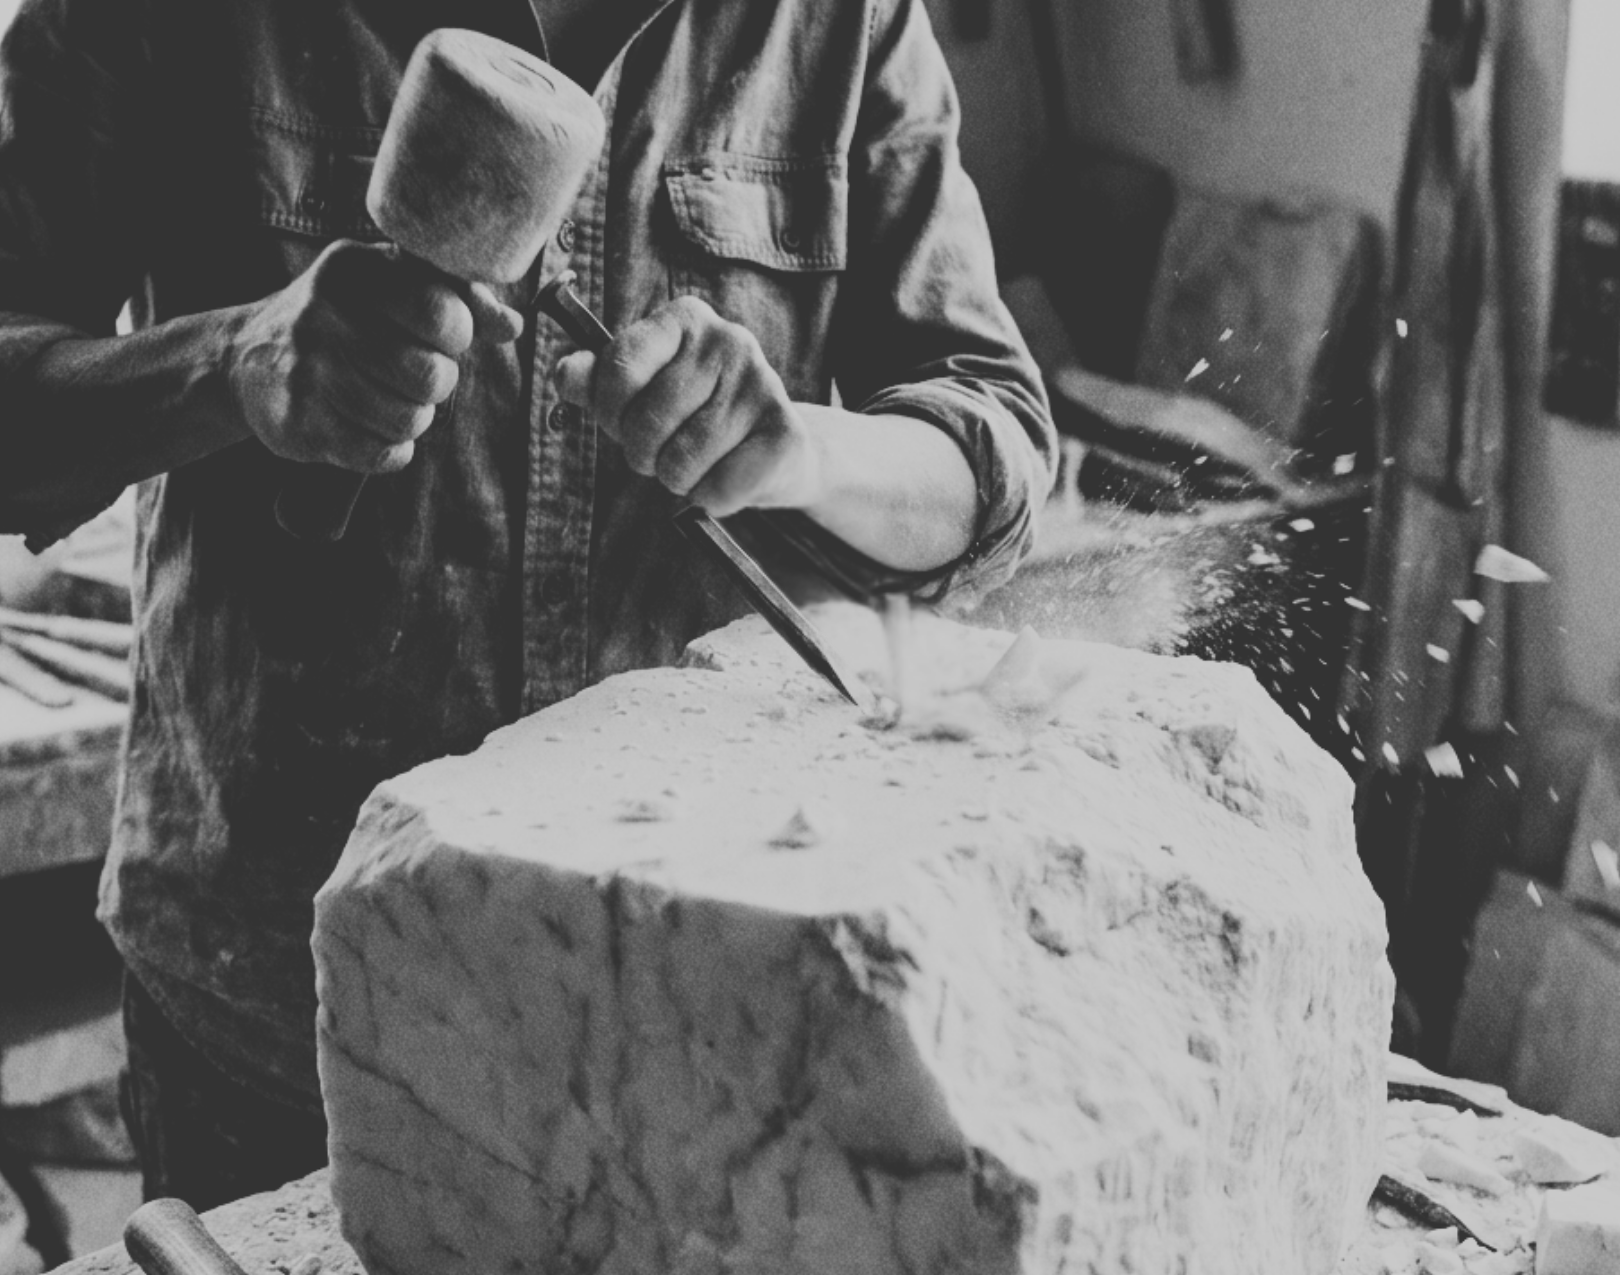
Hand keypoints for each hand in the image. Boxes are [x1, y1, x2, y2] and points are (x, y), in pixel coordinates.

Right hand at [227, 240, 522, 472]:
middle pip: (429, 375)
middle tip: (416, 377)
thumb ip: (458, 297)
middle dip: (437, 384)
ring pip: (408, 420)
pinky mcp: (298, 423)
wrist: (248, 356)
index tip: (442, 337)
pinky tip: (373, 430)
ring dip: (412, 418)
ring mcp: (308, 371)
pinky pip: (380, 455)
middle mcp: (325, 315)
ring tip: (390, 400)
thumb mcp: (390, 286)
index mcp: (355, 270)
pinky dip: (390, 450)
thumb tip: (513, 324)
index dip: (457, 335)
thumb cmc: (344, 318)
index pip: (442, 312)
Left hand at [554, 295, 820, 516]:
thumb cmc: (697, 415)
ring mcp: (762, 384)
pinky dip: (712, 498)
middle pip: (646, 424)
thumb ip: (598, 381)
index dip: (609, 412)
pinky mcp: (785, 434)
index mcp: (685, 319)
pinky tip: (728, 476)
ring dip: (679, 479)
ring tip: (698, 464)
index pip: (619, 368)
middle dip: (644, 454)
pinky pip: (718, 489)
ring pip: (680, 463)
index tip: (622, 421)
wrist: (776, 449)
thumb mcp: (642, 391)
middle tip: (664, 451)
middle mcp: (729, 341)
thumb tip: (564, 374)